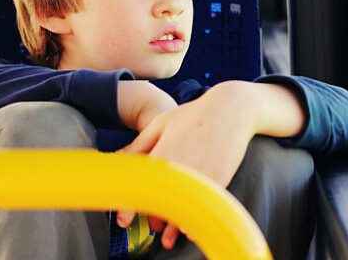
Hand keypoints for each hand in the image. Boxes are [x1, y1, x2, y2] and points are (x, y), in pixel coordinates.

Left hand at [116, 81, 256, 246]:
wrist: (230, 111)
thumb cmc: (193, 115)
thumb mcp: (161, 123)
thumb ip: (138, 144)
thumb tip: (116, 158)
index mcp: (162, 155)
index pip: (140, 189)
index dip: (129, 208)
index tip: (123, 220)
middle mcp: (180, 169)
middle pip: (161, 204)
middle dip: (153, 218)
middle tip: (150, 222)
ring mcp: (200, 177)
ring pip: (182, 211)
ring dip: (172, 226)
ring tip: (167, 236)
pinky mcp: (218, 181)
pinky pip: (203, 208)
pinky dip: (194, 221)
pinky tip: (188, 230)